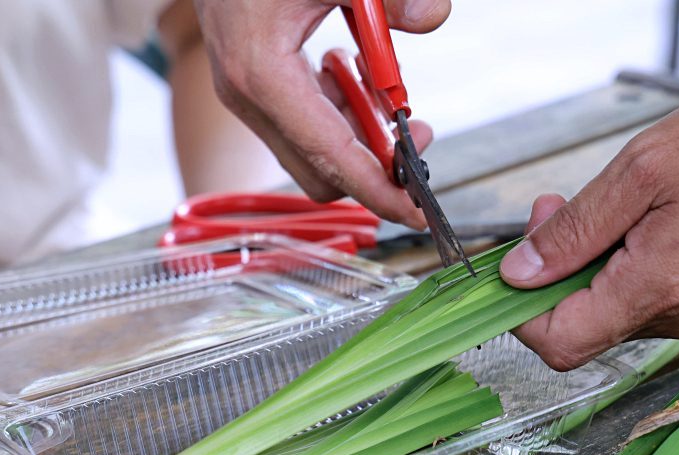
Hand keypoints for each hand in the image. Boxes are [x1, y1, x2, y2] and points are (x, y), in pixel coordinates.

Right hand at [193, 0, 451, 227]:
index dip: (378, 192)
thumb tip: (433, 16)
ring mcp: (245, 98)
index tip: (417, 210)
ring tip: (388, 94)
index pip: (330, 159)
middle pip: (321, 172)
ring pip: (313, 153)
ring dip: (359, 136)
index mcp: (262, 75)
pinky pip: (303, 127)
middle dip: (375, 166)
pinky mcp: (251, 89)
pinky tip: (357, 77)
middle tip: (417, 134)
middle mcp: (248, 98)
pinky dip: (340, 116)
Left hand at [499, 73, 678, 370]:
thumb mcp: (641, 169)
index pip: (561, 344)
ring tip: (617, 208)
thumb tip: (520, 273)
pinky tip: (651, 224)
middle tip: (558, 208)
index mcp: (660, 287)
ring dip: (600, 268)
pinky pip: (661, 303)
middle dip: (560, 272)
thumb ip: (574, 231)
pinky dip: (637, 271)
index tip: (518, 264)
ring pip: (623, 313)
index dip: (523, 312)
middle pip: (589, 325)